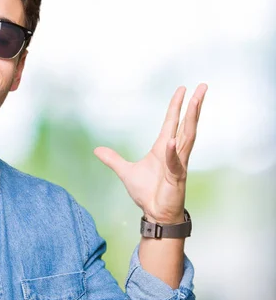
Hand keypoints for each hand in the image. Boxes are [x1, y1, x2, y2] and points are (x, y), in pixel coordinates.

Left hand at [93, 84, 207, 223]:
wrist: (155, 214)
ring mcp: (178, 164)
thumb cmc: (147, 193)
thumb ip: (113, 160)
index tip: (183, 89)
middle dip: (194, 105)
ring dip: (192, 119)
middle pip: (187, 124)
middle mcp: (174, 152)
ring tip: (196, 101)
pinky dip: (172, 153)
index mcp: (163, 148)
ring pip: (188, 137)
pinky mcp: (177, 177)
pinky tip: (170, 142)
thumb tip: (97, 150)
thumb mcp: (126, 172)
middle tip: (202, 86)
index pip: (172, 122)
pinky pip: (175, 162)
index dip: (176, 106)